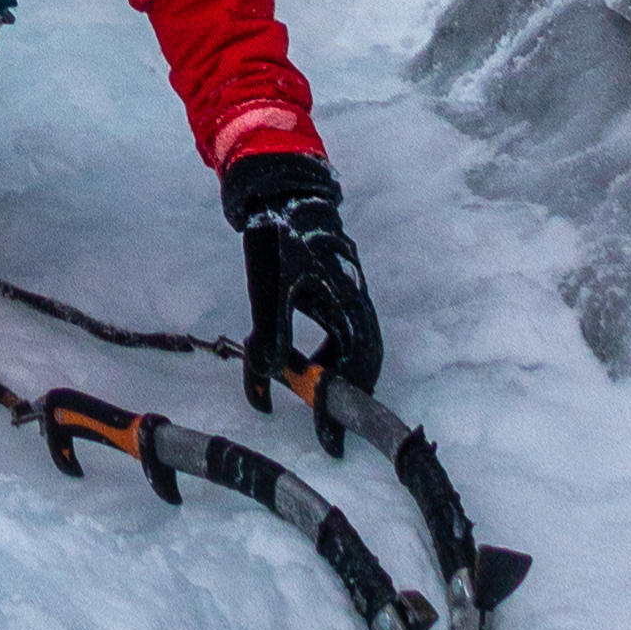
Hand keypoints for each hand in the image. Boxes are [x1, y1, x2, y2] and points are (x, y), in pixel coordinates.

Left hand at [223, 149, 385, 418]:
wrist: (281, 190)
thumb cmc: (278, 238)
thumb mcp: (270, 290)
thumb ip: (272, 334)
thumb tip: (270, 375)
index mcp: (349, 309)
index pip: (355, 373)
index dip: (341, 408)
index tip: (329, 438)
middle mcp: (357, 306)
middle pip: (360, 365)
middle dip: (342, 397)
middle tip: (324, 427)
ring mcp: (349, 296)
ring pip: (348, 348)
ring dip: (329, 373)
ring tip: (308, 393)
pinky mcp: (336, 288)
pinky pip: (338, 331)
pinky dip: (324, 352)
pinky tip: (302, 361)